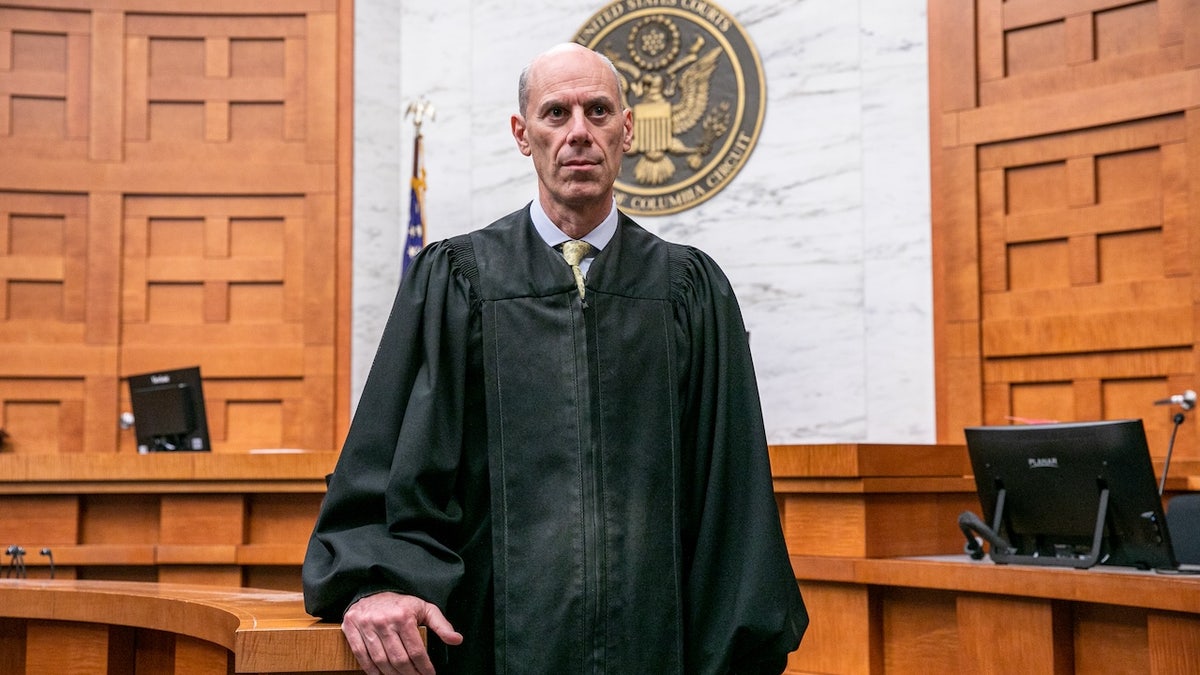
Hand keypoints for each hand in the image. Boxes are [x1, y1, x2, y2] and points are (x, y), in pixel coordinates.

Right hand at [341, 591, 463, 674]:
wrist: (373, 590)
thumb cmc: (402, 603)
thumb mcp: (425, 608)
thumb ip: (441, 625)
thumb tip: (457, 640)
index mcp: (403, 616)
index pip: (416, 650)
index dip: (424, 667)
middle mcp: (384, 621)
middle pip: (398, 659)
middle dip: (410, 674)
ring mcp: (366, 626)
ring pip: (380, 661)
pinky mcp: (351, 629)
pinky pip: (362, 656)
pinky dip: (371, 671)